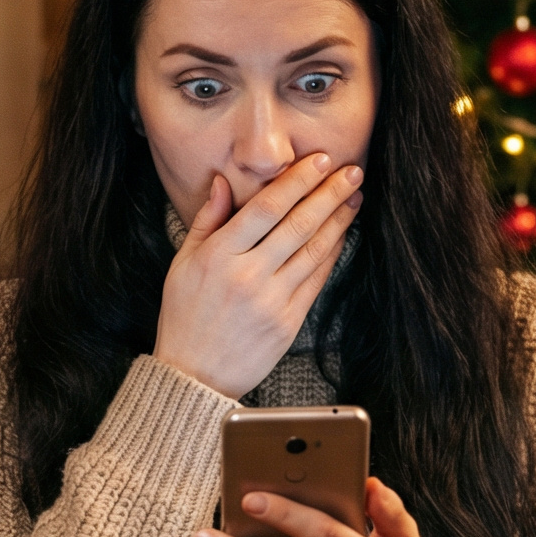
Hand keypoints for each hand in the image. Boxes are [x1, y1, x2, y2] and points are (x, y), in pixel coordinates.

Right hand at [155, 155, 362, 400]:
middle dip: (329, 193)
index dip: (296, 180)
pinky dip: (332, 253)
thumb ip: (207, 221)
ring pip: (314, 250)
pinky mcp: (288, 322)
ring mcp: (271, 301)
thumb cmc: (185, 317)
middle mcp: (247, 276)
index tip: (317, 160)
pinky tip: (342, 234)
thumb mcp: (182, 264)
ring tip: (353, 196)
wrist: (194, 376)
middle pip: (297, 224)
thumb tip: (223, 182)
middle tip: (351, 170)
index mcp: (218, 257)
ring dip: (339, 220)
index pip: (265, 207)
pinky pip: (316, 279)